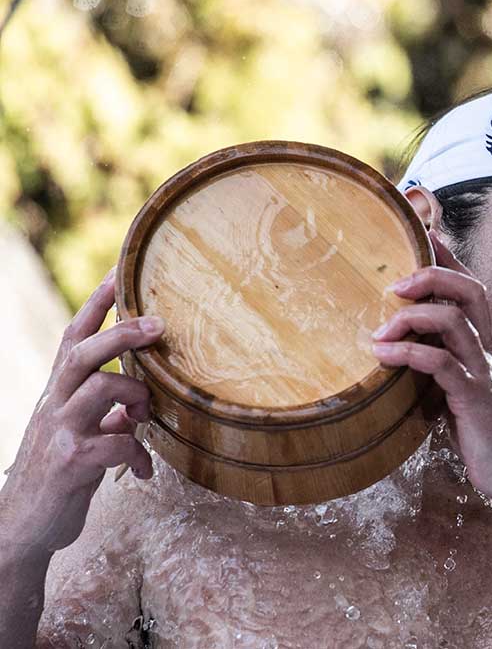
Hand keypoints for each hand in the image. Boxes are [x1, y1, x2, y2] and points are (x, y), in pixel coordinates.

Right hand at [0, 267, 162, 554]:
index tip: (119, 272)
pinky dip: (139, 455)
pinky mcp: (70, 462)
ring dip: (135, 395)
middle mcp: (54, 404)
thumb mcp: (84, 437)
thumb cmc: (60, 476)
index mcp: (58, 392)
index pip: (72, 337)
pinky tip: (143, 472)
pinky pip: (116, 444)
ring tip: (146, 414)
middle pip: (82, 353)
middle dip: (122, 333)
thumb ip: (108, 416)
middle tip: (159, 324)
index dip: (95, 304)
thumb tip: (139, 402)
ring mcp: (59, 432)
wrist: (23, 528)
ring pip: (100, 389)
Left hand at [371, 231, 491, 502]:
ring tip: (379, 332)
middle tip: (395, 284)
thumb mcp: (459, 393)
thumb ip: (440, 369)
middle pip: (471, 291)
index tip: (424, 233)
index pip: (471, 289)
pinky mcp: (476, 399)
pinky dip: (411, 354)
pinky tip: (385, 357)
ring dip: (412, 317)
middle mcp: (488, 352)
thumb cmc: (484, 435)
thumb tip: (403, 356)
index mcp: (484, 348)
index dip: (449, 258)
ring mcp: (484, 374)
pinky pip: (443, 364)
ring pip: (455, 321)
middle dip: (433, 275)